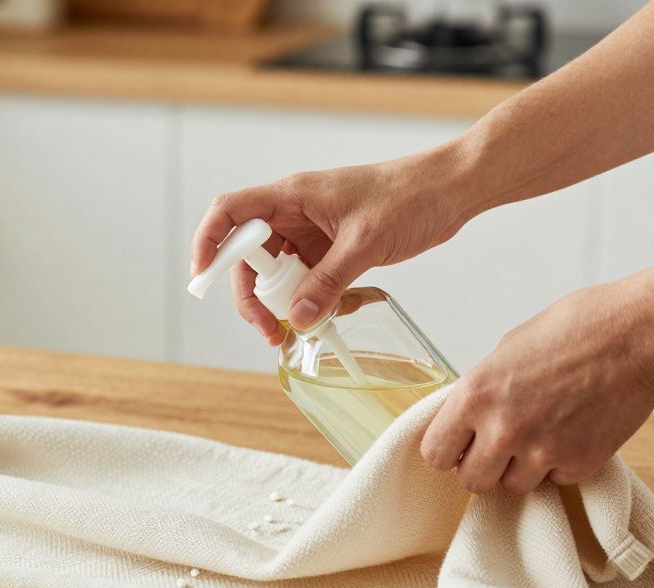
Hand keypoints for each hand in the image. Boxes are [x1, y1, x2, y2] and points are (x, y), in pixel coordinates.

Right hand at [189, 148, 473, 344]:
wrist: (451, 189)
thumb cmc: (410, 196)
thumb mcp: (365, 243)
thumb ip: (328, 282)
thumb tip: (297, 319)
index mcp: (293, 196)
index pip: (231, 213)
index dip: (209, 242)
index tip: (203, 277)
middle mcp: (295, 212)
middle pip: (249, 254)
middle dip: (250, 294)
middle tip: (267, 328)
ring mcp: (312, 230)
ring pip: (276, 270)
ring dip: (278, 302)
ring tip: (291, 332)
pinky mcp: (331, 246)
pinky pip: (304, 277)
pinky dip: (306, 300)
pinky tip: (320, 318)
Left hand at [420, 279, 653, 493]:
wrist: (639, 336)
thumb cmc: (575, 329)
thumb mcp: (507, 351)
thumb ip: (482, 391)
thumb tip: (468, 418)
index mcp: (475, 395)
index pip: (434, 453)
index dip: (447, 451)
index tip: (460, 445)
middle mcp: (502, 429)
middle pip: (470, 482)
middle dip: (482, 467)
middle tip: (500, 446)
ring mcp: (542, 451)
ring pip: (513, 487)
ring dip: (522, 469)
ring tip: (542, 433)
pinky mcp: (579, 464)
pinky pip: (555, 481)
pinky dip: (560, 465)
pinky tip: (573, 432)